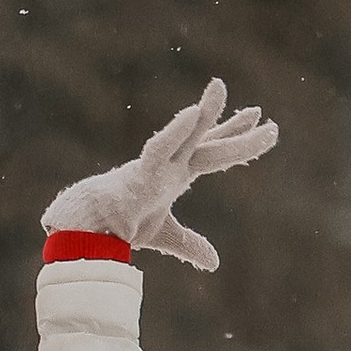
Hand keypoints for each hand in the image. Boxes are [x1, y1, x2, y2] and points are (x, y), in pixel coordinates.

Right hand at [42, 78, 276, 272]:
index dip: (234, 137)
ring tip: (220, 87)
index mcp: (175, 176)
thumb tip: (214, 263)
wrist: (87, 232)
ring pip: (188, 139)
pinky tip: (194, 113)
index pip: (211, 152)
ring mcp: (156, 168)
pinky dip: (176, 131)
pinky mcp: (140, 175)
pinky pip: (160, 148)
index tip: (258, 120)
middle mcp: (170, 166)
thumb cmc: (118, 227)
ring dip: (205, 114)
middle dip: (236, 132)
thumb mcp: (164, 236)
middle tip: (264, 116)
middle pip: (210, 145)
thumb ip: (190, 245)